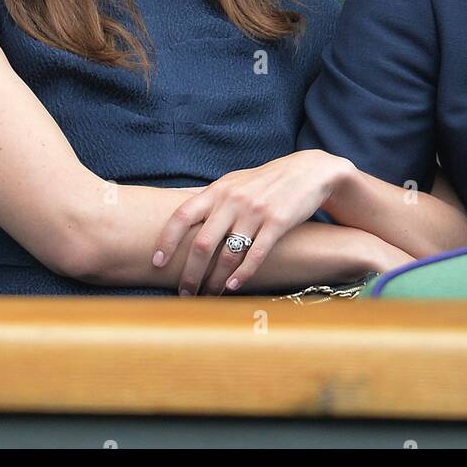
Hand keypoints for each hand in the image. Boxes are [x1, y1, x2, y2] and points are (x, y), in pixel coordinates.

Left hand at [152, 149, 356, 295]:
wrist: (309, 171)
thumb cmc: (266, 181)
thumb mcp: (234, 181)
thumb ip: (210, 198)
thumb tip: (182, 214)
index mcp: (218, 190)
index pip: (182, 215)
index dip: (166, 240)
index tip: (157, 263)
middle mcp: (233, 200)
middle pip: (202, 243)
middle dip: (190, 273)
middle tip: (184, 292)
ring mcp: (256, 211)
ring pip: (228, 254)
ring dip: (215, 280)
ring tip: (209, 295)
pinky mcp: (278, 222)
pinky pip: (255, 254)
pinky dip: (242, 275)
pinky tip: (233, 287)